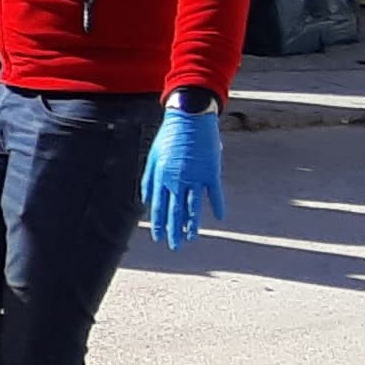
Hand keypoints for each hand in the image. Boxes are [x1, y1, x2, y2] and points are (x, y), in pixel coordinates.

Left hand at [139, 105, 225, 250]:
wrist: (189, 117)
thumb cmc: (170, 136)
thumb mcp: (153, 156)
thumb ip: (149, 179)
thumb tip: (145, 200)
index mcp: (162, 176)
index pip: (159, 206)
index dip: (159, 223)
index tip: (158, 237)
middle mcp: (177, 180)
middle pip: (175, 211)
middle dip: (174, 231)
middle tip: (175, 246)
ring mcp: (195, 177)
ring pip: (194, 207)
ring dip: (193, 224)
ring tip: (191, 238)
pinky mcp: (211, 171)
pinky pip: (215, 193)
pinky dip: (218, 205)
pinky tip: (219, 217)